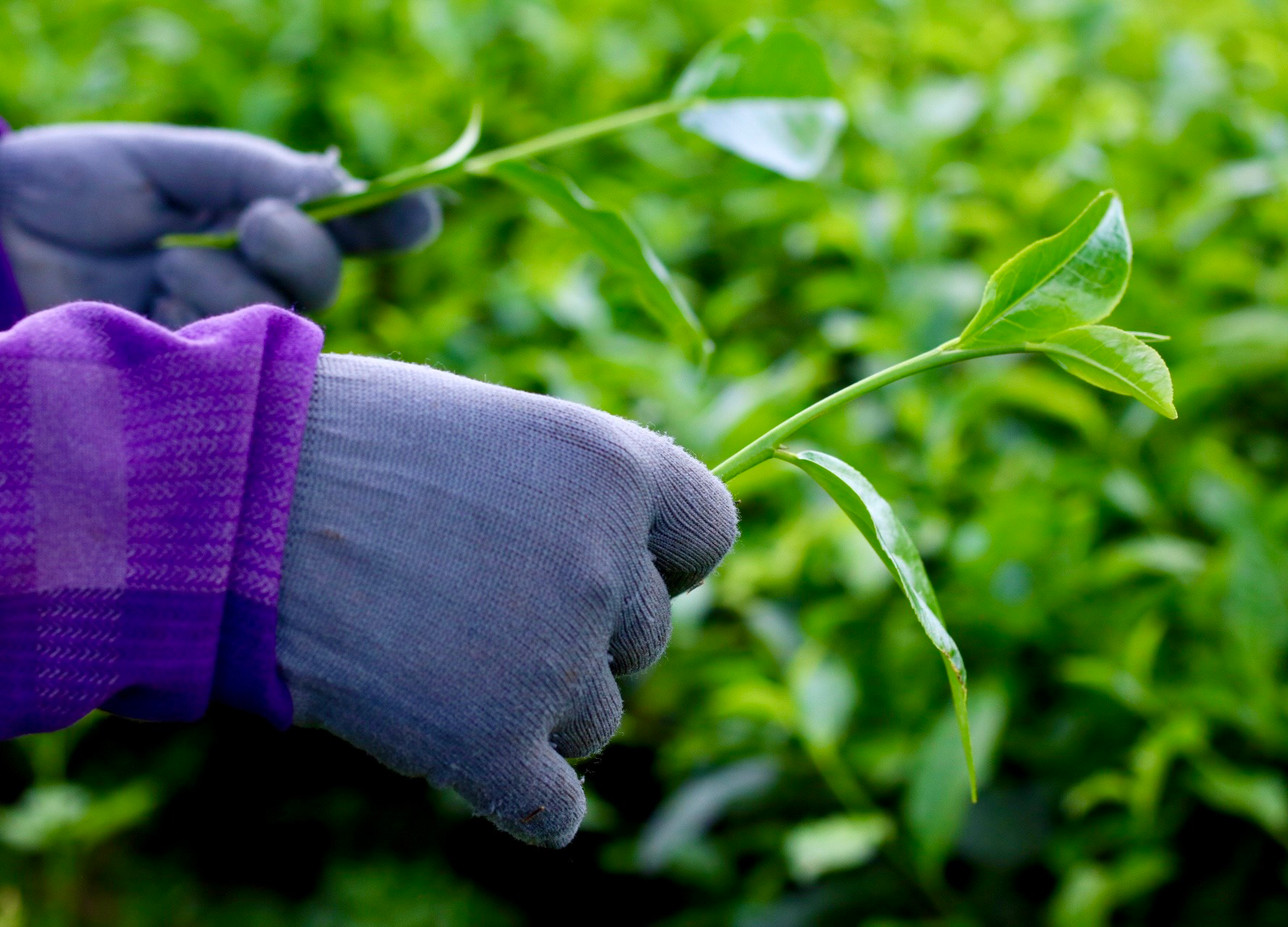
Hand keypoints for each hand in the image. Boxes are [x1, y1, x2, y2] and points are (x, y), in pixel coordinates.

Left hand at [0, 123, 439, 323]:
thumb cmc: (83, 185)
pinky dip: (203, 328)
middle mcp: (260, 275)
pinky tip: (158, 306)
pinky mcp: (198, 375)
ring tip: (165, 265)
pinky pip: (235, 363)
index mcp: (266, 216)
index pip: (354, 223)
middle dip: (304, 249)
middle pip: (325, 279)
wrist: (2, 230)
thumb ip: (256, 172)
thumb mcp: (174, 161)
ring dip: (231, 287)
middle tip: (256, 221)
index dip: (397, 221)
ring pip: (281, 321)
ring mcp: (230, 328)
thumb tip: (341, 191)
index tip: (420, 213)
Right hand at [275, 355, 738, 846]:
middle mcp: (605, 565)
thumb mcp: (491, 431)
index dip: (664, 557)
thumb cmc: (348, 448)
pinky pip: (556, 812)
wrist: (225, 498)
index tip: (612, 563)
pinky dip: (522, 798)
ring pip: (597, 720)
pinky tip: (475, 760)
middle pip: (643, 639)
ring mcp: (554, 660)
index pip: (707, 533)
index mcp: (615, 468)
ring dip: (538, 707)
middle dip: (581, 633)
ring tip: (436, 653)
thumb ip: (575, 496)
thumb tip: (628, 570)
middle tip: (476, 603)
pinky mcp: (492, 745)